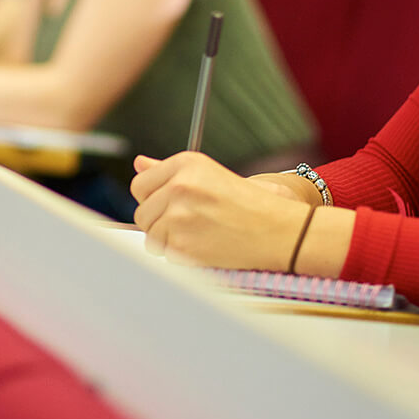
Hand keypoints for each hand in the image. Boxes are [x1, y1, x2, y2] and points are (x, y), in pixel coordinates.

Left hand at [132, 153, 312, 268]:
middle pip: (142, 212)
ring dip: (169, 240)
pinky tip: (203, 246)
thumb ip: (168, 171)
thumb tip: (138, 163)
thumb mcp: (209, 176)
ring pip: (150, 236)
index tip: (176, 205)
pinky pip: (163, 254)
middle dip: (161, 221)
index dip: (156, 199)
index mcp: (185, 163)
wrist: (279, 230)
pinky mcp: (181, 243)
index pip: (141, 184)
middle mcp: (179, 185)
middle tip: (193, 223)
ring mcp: (178, 215)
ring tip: (200, 234)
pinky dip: (179, 256)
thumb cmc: (250, 205)